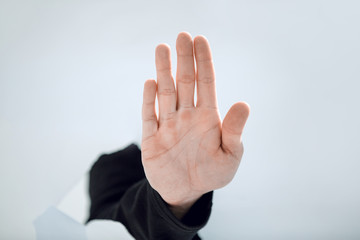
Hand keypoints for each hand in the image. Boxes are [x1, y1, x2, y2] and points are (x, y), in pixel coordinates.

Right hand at [141, 32, 249, 217]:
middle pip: (185, 82)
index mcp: (208, 118)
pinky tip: (151, 83)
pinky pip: (150, 116)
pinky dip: (150, 100)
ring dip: (164, 72)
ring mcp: (169, 125)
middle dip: (184, 59)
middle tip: (182, 36)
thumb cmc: (211, 173)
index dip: (204, 62)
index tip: (200, 40)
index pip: (206, 83)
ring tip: (162, 49)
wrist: (186, 192)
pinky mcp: (152, 139)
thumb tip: (243, 104)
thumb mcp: (230, 156)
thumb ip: (234, 131)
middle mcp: (187, 116)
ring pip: (166, 93)